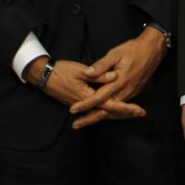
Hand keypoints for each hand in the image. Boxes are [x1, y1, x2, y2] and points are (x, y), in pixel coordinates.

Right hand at [23, 56, 146, 123]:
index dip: (125, 108)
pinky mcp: (79, 103)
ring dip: (117, 114)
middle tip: (140, 113)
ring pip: (102, 112)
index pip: (110, 105)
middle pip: (109, 112)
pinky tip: (112, 112)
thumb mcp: (80, 70)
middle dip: (125, 113)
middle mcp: (86, 104)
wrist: (43, 76)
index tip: (138, 109)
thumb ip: (98, 74)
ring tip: (131, 113)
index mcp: (88, 96)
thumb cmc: (61, 71)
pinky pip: (95, 110)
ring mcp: (82, 105)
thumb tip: (114, 76)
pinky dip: (106, 112)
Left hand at [70, 28, 166, 128]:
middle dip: (90, 118)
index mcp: (118, 82)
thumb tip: (88, 73)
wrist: (152, 50)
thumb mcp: (115, 54)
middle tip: (76, 125)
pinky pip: (120, 108)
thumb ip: (101, 65)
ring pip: (113, 112)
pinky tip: (103, 115)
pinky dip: (110, 114)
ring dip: (99, 118)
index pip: (98, 98)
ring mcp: (130, 94)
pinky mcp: (133, 93)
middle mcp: (125, 91)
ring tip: (85, 122)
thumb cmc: (132, 50)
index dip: (85, 104)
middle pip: (106, 111)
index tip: (73, 110)